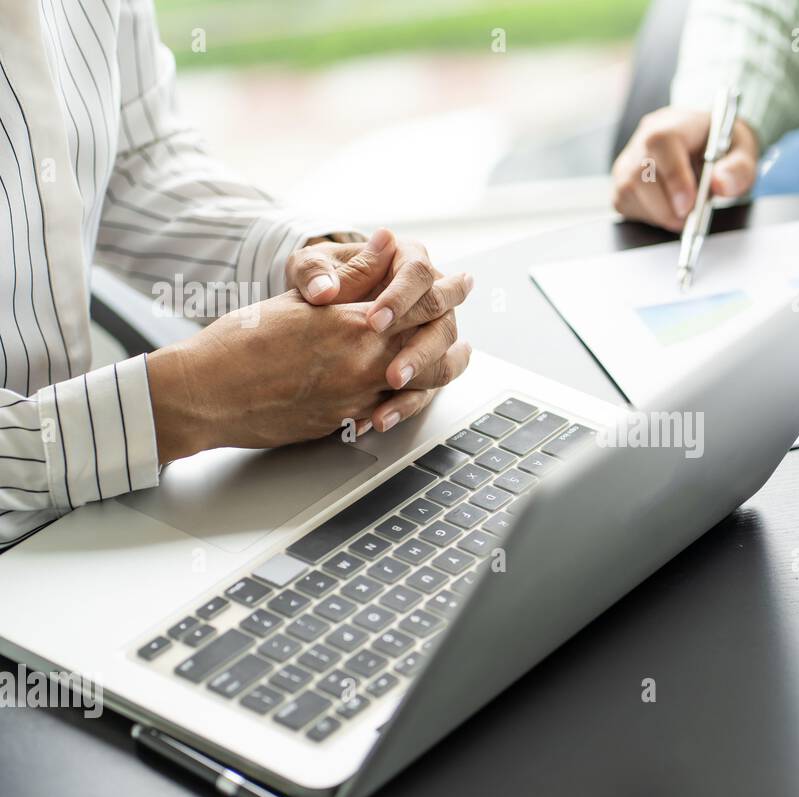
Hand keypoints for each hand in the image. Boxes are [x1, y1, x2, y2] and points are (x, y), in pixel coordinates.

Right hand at [149, 238, 472, 463]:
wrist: (205, 393)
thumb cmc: (240, 340)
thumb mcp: (300, 297)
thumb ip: (350, 274)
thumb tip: (385, 243)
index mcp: (353, 322)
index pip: (419, 301)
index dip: (447, 290)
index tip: (461, 281)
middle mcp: (363, 362)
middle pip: (432, 345)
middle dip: (453, 327)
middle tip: (464, 319)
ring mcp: (357, 397)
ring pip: (421, 383)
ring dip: (440, 367)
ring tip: (454, 354)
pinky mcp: (345, 423)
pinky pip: (391, 411)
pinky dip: (408, 398)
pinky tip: (412, 388)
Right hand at [612, 107, 759, 230]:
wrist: (707, 146)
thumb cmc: (723, 148)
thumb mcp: (743, 154)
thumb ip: (737, 169)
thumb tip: (720, 184)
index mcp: (675, 123)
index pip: (661, 143)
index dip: (673, 177)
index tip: (688, 205)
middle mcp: (644, 138)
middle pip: (640, 174)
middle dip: (667, 207)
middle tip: (691, 216)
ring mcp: (628, 160)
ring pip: (629, 192)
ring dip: (659, 213)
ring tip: (683, 208)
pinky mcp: (621, 182)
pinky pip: (625, 204)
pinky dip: (649, 216)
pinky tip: (667, 206)